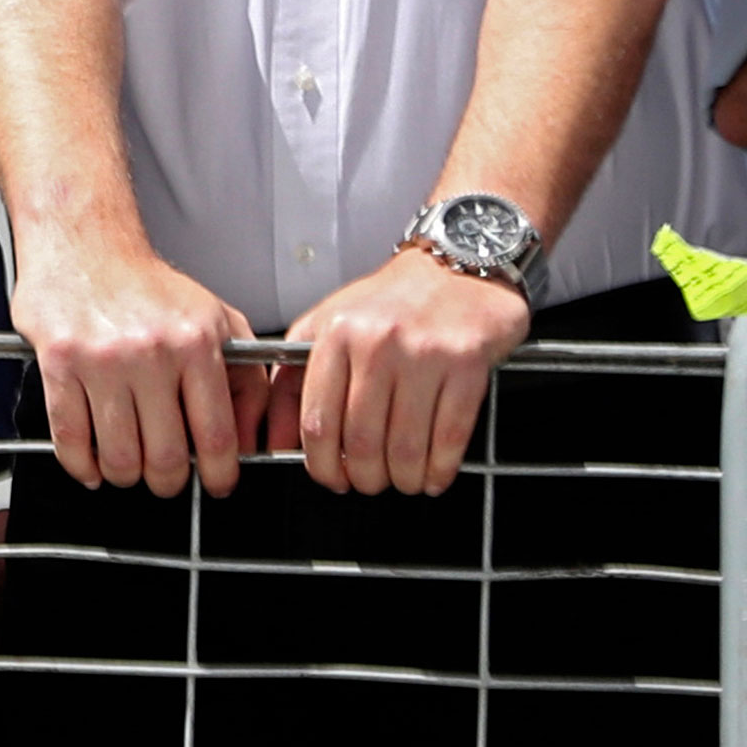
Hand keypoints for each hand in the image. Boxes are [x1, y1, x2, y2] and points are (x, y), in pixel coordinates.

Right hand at [9, 231, 265, 497]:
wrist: (85, 242)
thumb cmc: (148, 285)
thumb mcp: (217, 320)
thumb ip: (245, 379)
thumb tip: (250, 442)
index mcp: (197, 343)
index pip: (217, 434)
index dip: (218, 474)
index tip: (215, 484)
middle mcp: (152, 351)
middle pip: (166, 455)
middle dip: (167, 481)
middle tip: (164, 477)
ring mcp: (102, 358)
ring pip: (118, 455)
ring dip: (124, 475)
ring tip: (126, 466)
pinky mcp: (59, 360)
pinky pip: (69, 437)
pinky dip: (80, 465)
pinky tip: (90, 464)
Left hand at [272, 245, 528, 495]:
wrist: (458, 264)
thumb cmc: (390, 301)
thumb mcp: (329, 325)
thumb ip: (295, 379)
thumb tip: (279, 440)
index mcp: (336, 335)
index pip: (317, 420)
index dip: (321, 464)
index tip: (330, 478)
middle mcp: (377, 343)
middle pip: (362, 441)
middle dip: (364, 478)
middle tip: (369, 483)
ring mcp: (425, 355)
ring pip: (406, 446)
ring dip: (402, 478)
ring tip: (402, 480)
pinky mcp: (467, 365)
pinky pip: (450, 436)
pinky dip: (440, 468)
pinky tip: (433, 475)